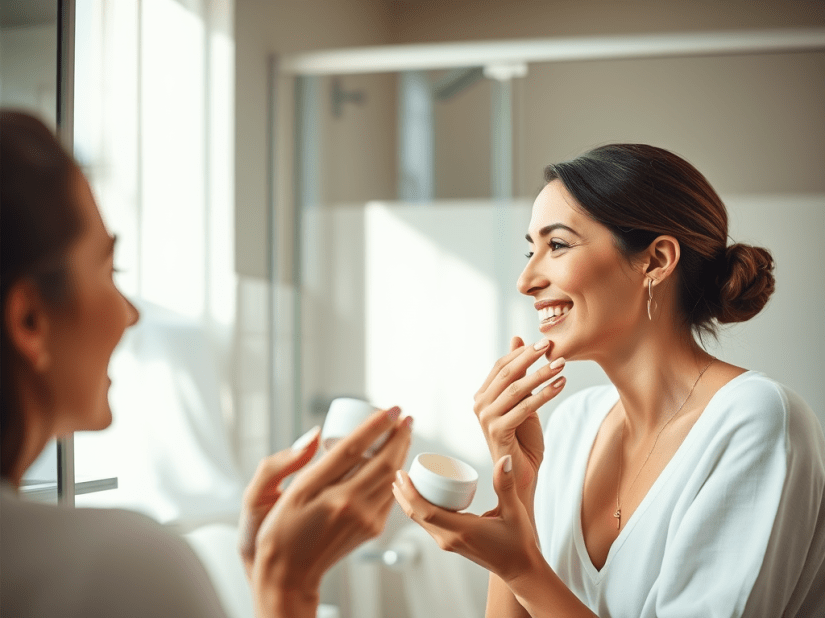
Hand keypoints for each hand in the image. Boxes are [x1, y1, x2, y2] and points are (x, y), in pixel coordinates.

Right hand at [252, 407, 412, 616]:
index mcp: (316, 491)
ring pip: (392, 477)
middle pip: (383, 461)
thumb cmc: (272, 533)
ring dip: (402, 451)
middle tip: (405, 415)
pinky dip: (397, 472)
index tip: (390, 409)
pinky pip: (390, 493)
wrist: (288, 577)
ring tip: (405, 431)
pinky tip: (396, 459)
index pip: (353, 449)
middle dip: (399, 434)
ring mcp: (362, 518)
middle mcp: (345, 504)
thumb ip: (282, 461)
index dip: (376, 425)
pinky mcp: (371, 528)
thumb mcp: (260, 495)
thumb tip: (314, 434)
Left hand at [393, 454, 542, 584]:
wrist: (519, 569)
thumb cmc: (518, 541)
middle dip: (403, 494)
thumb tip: (504, 460)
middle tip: (398, 473)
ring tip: (402, 482)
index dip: (410, 493)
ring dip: (408, 502)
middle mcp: (450, 538)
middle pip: (417, 515)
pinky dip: (419, 509)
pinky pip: (428, 524)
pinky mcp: (450, 543)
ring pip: (420, 521)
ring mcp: (448, 543)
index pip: (426, 511)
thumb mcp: (514, 511)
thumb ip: (506, 485)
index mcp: (462, 530)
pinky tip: (418, 497)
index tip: (402, 475)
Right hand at [473, 336, 564, 503]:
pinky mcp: (497, 431)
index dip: (522, 353)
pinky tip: (560, 385)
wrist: (523, 475)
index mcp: (483, 396)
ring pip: (516, 389)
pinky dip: (544, 394)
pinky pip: (524, 407)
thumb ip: (519, 374)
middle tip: (551, 346)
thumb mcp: (523, 400)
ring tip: (562, 364)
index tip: (544, 343)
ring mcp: (486, 418)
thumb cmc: (523, 439)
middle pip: (506, 374)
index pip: (501, 366)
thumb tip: (518, 339)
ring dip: (541, 374)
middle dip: (530, 358)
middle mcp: (479, 405)